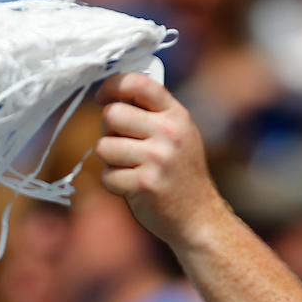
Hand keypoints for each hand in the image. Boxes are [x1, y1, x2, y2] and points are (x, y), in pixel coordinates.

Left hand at [94, 73, 226, 245]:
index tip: (102, 98)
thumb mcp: (179, 135)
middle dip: (109, 131)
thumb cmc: (181, 174)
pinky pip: (108, 176)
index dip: (112, 86)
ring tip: (130, 168)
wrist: (199, 217)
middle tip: (122, 144)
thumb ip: (153, 113)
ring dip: (110, 160)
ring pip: (103, 146)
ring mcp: (157, 159)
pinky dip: (114, 184)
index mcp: (177, 116)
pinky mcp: (145, 184)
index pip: (138, 83)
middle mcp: (169, 133)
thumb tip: (112, 96)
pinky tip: (133, 187)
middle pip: (111, 114)